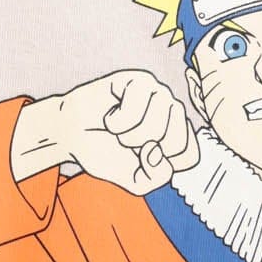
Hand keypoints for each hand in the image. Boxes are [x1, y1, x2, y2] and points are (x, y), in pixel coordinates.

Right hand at [13, 70, 199, 194]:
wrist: (71, 136)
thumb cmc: (106, 153)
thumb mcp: (135, 181)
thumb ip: (156, 176)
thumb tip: (155, 149)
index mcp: (178, 134)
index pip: (190, 155)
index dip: (161, 165)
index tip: (141, 159)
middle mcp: (172, 111)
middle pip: (175, 140)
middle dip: (144, 149)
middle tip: (126, 142)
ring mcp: (157, 93)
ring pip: (158, 122)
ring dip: (129, 135)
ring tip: (118, 130)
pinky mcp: (137, 79)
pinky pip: (137, 105)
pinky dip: (118, 120)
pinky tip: (110, 116)